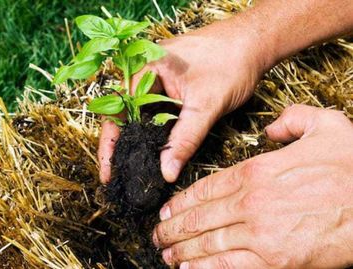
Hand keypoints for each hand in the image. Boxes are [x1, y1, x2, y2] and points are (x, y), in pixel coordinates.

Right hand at [98, 18, 269, 182]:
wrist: (254, 42)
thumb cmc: (231, 63)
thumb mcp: (206, 106)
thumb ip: (184, 140)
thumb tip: (166, 172)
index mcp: (146, 69)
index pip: (117, 111)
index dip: (110, 143)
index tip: (108, 171)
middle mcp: (146, 72)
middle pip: (125, 114)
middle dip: (122, 144)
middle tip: (118, 174)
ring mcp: (158, 78)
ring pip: (141, 114)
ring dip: (139, 138)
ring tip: (134, 166)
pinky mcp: (171, 85)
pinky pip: (156, 110)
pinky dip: (155, 130)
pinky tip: (156, 148)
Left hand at [152, 105, 352, 268]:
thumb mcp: (325, 126)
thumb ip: (292, 121)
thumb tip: (271, 128)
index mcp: (256, 170)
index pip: (205, 188)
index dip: (181, 202)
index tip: (167, 211)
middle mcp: (251, 201)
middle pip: (200, 217)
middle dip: (173, 229)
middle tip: (158, 236)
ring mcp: (260, 231)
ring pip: (208, 242)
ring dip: (182, 250)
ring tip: (165, 255)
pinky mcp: (276, 260)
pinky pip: (229, 265)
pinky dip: (204, 268)